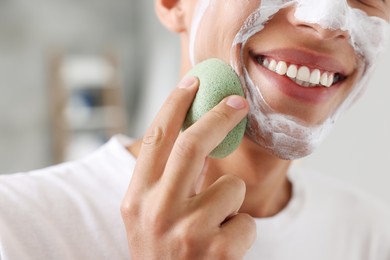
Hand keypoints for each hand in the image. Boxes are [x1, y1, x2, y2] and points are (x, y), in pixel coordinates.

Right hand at [121, 76, 255, 259]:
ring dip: (231, 201)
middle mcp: (155, 211)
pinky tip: (223, 247)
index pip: (155, 138)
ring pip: (231, 187)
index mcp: (136, 197)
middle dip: (217, 116)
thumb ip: (166, 178)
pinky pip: (246, 221)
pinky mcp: (217, 253)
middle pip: (191, 145)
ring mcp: (186, 233)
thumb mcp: (149, 214)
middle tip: (239, 101)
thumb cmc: (162, 251)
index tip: (193, 81)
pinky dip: (241, 229)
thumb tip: (198, 132)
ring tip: (215, 224)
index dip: (175, 104)